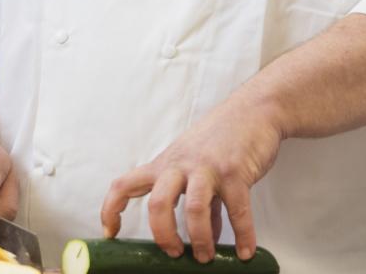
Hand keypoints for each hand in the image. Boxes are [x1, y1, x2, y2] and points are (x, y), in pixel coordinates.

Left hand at [100, 94, 283, 263]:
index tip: (110, 232)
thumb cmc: (224, 136)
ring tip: (206, 256)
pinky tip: (245, 251)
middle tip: (174, 253)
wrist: (255, 108)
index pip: (125, 184)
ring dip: (200, 238)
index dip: (111, 210)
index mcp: (166, 164)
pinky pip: (237, 209)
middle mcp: (182, 165)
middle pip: (158, 203)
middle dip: (163, 235)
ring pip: (194, 208)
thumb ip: (201, 200)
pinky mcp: (236, 171)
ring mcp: (209, 167)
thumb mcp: (201, 164)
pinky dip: (242, 234)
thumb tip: (209, 235)